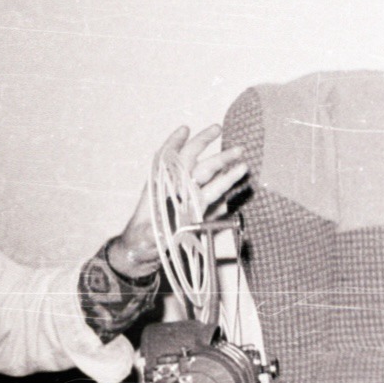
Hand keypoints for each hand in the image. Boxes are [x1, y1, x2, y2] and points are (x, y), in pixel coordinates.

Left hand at [112, 125, 247, 280]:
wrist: (144, 253)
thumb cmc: (140, 242)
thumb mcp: (143, 238)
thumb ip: (150, 234)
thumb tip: (155, 234)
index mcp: (160, 189)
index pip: (168, 160)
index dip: (175, 143)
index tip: (185, 129)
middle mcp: (176, 190)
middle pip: (195, 165)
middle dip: (212, 153)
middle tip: (227, 139)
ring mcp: (189, 200)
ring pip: (209, 179)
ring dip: (225, 170)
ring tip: (243, 163)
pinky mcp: (199, 212)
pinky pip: (214, 196)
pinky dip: (226, 187)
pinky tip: (238, 179)